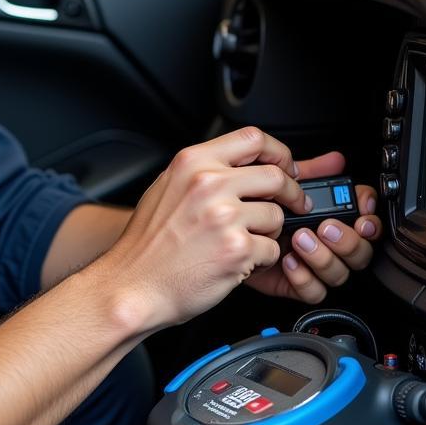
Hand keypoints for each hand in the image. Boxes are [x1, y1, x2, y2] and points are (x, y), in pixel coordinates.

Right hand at [103, 126, 308, 330]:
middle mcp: (209, 184)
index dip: (279, 153)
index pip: (253, 139)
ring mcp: (224, 216)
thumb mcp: (166, 189)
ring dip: (269, 232)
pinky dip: (262, 259)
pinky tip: (239, 262)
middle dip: (291, 194)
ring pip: (277, 215)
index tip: (285, 167)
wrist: (132, 285)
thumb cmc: (147, 245)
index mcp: (192, 163)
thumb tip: (241, 165)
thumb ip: (201, 172)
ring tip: (246, 242)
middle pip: (276, 176)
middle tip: (293, 205)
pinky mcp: (237, 248)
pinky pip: (273, 249)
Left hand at [247, 151, 382, 303]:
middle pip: (361, 252)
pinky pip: (314, 292)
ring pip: (340, 273)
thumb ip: (311, 173)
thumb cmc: (255, 208)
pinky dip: (304, 278)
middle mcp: (329, 245)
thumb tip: (335, 160)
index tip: (362, 210)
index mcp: (333, 220)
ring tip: (299, 239)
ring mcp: (314, 266)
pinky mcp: (296, 284)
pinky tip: (288, 261)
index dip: (371, 219)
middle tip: (325, 226)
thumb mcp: (282, 185)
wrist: (223, 234)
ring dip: (323, 256)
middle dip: (348, 240)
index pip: (367, 223)